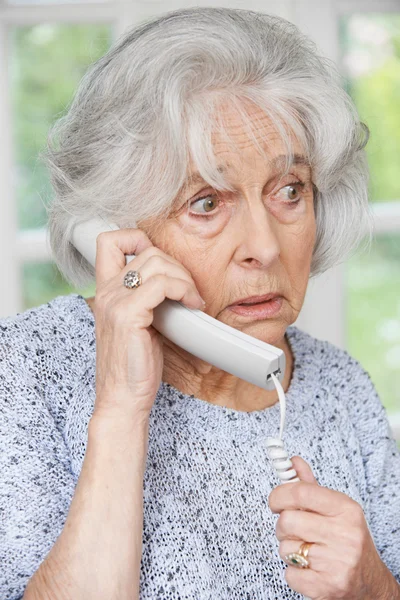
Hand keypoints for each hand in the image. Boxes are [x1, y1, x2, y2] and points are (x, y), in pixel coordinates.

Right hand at [89, 227, 205, 421]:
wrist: (123, 400)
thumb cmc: (134, 366)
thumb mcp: (139, 324)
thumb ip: (147, 299)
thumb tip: (176, 281)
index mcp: (106, 291)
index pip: (110, 240)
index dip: (138, 238)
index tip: (163, 263)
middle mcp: (106, 292)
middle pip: (146, 249)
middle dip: (177, 265)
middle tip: (188, 291)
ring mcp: (115, 301)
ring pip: (157, 262)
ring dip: (184, 277)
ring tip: (192, 299)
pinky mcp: (128, 315)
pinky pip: (162, 284)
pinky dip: (184, 289)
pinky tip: (192, 304)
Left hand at [268, 456, 394, 599]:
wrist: (369, 582)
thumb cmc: (348, 540)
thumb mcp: (335, 509)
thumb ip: (311, 486)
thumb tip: (292, 462)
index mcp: (346, 509)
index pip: (300, 492)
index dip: (279, 495)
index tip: (275, 501)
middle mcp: (344, 534)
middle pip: (287, 520)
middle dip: (284, 526)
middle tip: (294, 530)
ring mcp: (337, 562)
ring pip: (285, 548)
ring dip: (289, 550)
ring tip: (307, 550)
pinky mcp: (327, 586)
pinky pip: (289, 573)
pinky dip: (294, 572)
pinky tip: (311, 569)